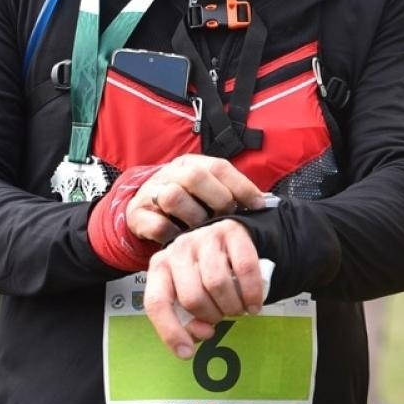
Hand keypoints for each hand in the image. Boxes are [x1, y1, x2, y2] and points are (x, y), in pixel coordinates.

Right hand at [125, 154, 263, 247]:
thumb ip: (231, 193)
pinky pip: (156, 224)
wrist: (144, 211)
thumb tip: (267, 203)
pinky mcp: (137, 215)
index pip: (220, 167)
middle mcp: (171, 173)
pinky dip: (173, 234)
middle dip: (218, 199)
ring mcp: (151, 192)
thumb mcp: (208, 191)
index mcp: (193, 163)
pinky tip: (183, 240)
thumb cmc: (186, 203)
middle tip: (227, 217)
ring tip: (204, 230)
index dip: (242, 186)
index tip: (258, 205)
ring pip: (173, 196)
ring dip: (194, 217)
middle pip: (195, 176)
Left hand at [143, 219, 265, 358]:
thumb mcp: (190, 294)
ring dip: (232, 307)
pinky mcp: (231, 230)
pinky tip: (254, 304)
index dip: (170, 331)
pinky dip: (252, 293)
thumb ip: (189, 319)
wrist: (229, 239)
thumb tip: (203, 332)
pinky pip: (245, 269)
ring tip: (238, 310)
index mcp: (160, 266)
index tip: (186, 353)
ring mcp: (204, 237)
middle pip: (192, 297)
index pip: (157, 302)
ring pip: (218, 284)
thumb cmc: (205, 273)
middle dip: (211, 316)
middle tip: (222, 317)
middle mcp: (178, 249)